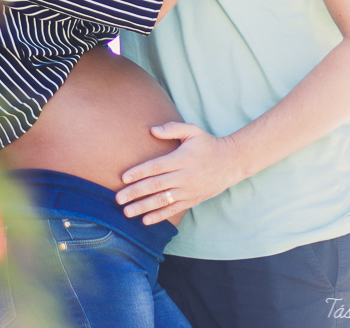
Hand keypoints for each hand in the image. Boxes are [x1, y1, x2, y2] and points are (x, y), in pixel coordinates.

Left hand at [114, 122, 246, 225]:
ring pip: (163, 201)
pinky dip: (159, 216)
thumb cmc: (207, 144)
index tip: (123, 178)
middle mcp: (184, 176)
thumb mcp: (192, 131)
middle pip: (156, 186)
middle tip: (118, 199)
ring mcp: (189, 190)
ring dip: (143, 207)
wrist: (231, 162)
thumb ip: (172, 128)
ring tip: (127, 212)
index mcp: (181, 159)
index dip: (139, 172)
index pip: (156, 167)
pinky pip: (174, 210)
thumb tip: (152, 130)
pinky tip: (145, 220)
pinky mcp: (193, 200)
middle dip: (135, 193)